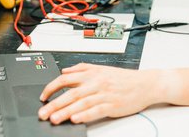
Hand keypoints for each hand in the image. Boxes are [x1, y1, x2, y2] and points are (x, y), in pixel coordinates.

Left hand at [38, 63, 159, 123]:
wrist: (145, 84)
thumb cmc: (124, 78)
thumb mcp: (101, 68)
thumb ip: (81, 68)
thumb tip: (65, 70)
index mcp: (91, 73)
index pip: (65, 79)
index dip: (51, 88)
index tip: (43, 96)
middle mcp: (96, 83)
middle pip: (70, 93)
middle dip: (54, 104)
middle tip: (42, 112)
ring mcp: (104, 94)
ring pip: (81, 103)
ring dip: (66, 112)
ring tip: (54, 119)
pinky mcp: (112, 105)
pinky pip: (96, 110)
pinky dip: (85, 115)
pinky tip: (75, 119)